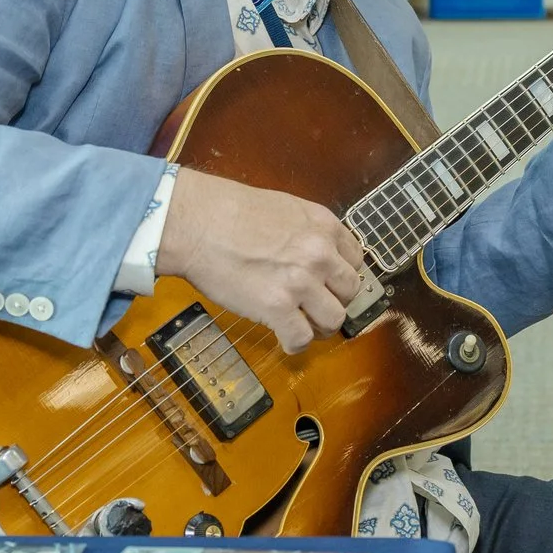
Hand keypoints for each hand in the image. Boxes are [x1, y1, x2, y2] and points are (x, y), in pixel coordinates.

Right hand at [156, 168, 364, 352]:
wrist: (197, 223)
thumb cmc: (229, 212)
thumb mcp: (285, 208)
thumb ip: (307, 232)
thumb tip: (314, 255)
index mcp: (324, 226)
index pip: (355, 260)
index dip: (340, 277)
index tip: (328, 285)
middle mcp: (320, 253)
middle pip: (350, 291)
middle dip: (333, 301)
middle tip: (313, 306)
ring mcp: (301, 281)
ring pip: (334, 319)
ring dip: (319, 326)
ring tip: (301, 324)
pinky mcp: (277, 307)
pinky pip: (301, 338)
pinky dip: (294, 344)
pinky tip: (284, 338)